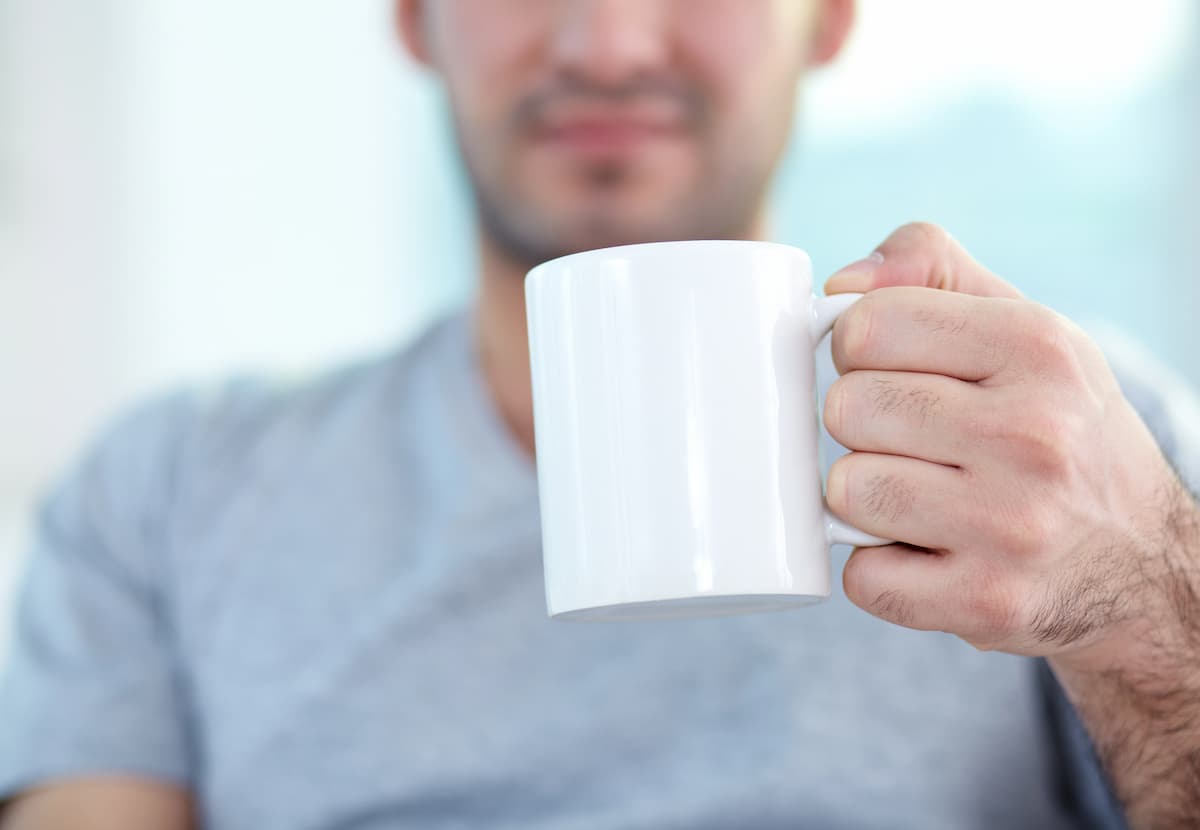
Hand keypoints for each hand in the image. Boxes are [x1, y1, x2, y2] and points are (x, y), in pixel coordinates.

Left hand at [821, 223, 1199, 668]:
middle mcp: (1033, 434)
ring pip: (845, 490)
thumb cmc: (1055, 429)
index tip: (895, 371)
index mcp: (1039, 347)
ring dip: (867, 498)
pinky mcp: (986, 602)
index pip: (866, 327)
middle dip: (864, 426)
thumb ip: (930, 270)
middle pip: (846, 407)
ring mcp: (1011, 526)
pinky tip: (928, 553)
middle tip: (916, 443)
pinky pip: (862, 576)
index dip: (861, 351)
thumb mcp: (1021, 327)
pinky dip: (880, 568)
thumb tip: (841, 283)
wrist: (1139, 565)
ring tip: (924, 497)